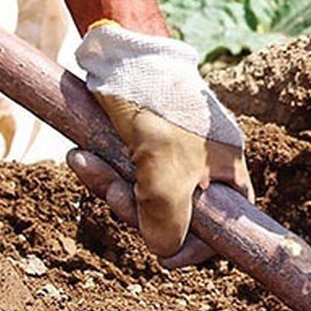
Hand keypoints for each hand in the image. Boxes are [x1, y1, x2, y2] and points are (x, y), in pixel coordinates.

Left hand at [71, 21, 253, 258]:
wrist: (124, 53)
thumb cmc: (157, 113)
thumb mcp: (164, 179)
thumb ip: (168, 226)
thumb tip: (162, 253)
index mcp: (229, 172)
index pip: (226, 228)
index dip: (196, 248)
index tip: (165, 257)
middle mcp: (206, 166)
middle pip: (177, 216)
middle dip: (140, 213)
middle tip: (120, 197)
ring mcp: (174, 155)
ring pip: (144, 196)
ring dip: (113, 188)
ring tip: (89, 165)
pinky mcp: (143, 143)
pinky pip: (125, 174)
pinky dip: (103, 171)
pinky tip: (81, 158)